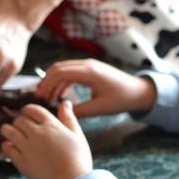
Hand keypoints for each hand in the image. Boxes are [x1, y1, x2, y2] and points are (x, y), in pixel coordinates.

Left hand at [0, 101, 92, 178]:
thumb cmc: (78, 161)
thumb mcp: (77, 136)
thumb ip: (69, 118)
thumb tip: (65, 103)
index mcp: (51, 125)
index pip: (33, 109)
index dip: (28, 110)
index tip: (27, 114)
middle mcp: (37, 134)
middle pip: (19, 120)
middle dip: (19, 121)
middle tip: (21, 127)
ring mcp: (27, 147)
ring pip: (8, 131)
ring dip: (8, 130)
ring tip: (10, 133)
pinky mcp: (21, 161)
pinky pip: (6, 148)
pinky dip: (6, 146)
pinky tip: (10, 147)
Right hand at [34, 59, 156, 116]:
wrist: (138, 91)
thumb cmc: (121, 99)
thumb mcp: (99, 108)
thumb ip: (78, 111)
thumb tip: (59, 114)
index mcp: (89, 72)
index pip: (59, 73)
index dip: (46, 85)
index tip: (40, 99)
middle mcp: (87, 65)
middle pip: (57, 68)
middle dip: (45, 82)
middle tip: (39, 98)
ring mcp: (88, 65)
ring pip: (62, 69)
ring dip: (52, 81)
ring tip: (47, 98)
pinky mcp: (90, 69)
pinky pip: (70, 72)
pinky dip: (61, 82)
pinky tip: (59, 95)